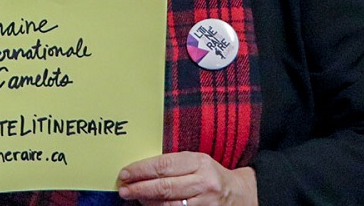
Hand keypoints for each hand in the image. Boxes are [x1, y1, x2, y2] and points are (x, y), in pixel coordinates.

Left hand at [117, 151, 257, 205]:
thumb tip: (140, 170)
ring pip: (169, 204)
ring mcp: (205, 202)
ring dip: (147, 201)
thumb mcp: (196, 162)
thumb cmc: (211, 175)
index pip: (164, 164)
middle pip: (165, 186)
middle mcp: (203, 182)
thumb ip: (173, 164)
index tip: (125, 172)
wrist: (240, 195)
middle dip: (140, 188)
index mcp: (199, 162)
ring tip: (133, 197)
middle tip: (123, 188)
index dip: (141, 169)